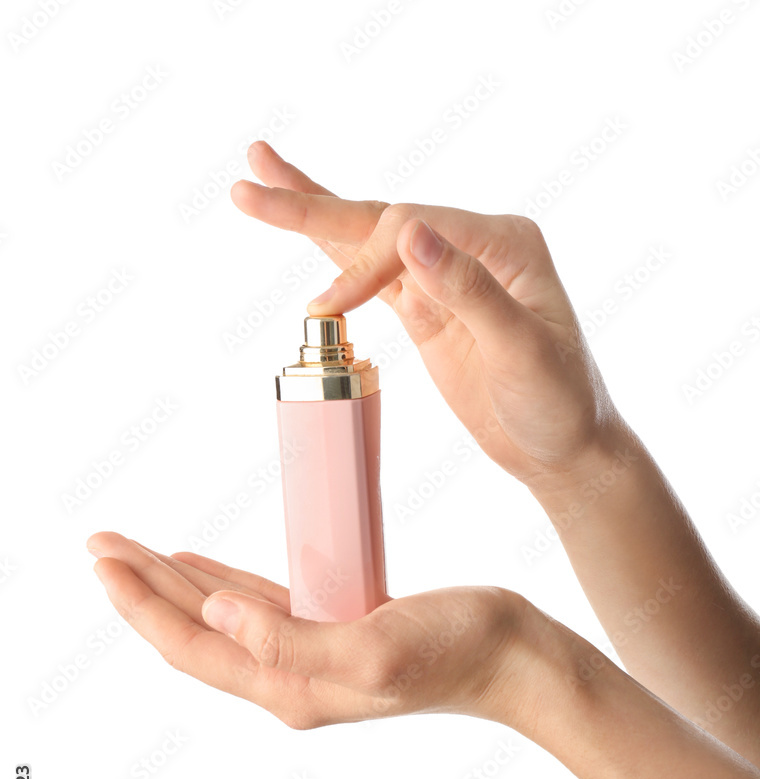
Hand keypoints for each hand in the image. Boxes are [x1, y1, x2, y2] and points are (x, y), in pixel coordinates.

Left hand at [86, 532, 549, 731]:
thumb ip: (291, 641)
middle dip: (142, 589)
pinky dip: (220, 583)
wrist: (513, 656)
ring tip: (133, 553)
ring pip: (220, 617)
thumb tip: (217, 613)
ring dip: (172, 585)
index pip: (192, 645)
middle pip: (195, 630)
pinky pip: (258, 606)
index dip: (141, 606)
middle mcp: (290, 675)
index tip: (103, 562)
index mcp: (290, 685)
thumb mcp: (374, 649)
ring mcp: (309, 654)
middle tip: (100, 544)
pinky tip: (200, 569)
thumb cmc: (457, 651)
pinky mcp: (332, 629)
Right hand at [231, 142, 620, 485]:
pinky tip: (303, 230)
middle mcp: (472, 247)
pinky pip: (372, 278)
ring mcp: (445, 277)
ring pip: (367, 240)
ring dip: (313, 214)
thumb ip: (470, 291)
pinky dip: (333, 259)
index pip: (413, 229)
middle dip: (313, 202)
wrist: (564, 447)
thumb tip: (415, 233)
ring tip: (257, 185)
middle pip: (378, 217)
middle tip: (253, 171)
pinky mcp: (427, 309)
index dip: (364, 261)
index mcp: (504, 243)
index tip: (330, 306)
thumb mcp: (523, 351)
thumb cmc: (560, 402)